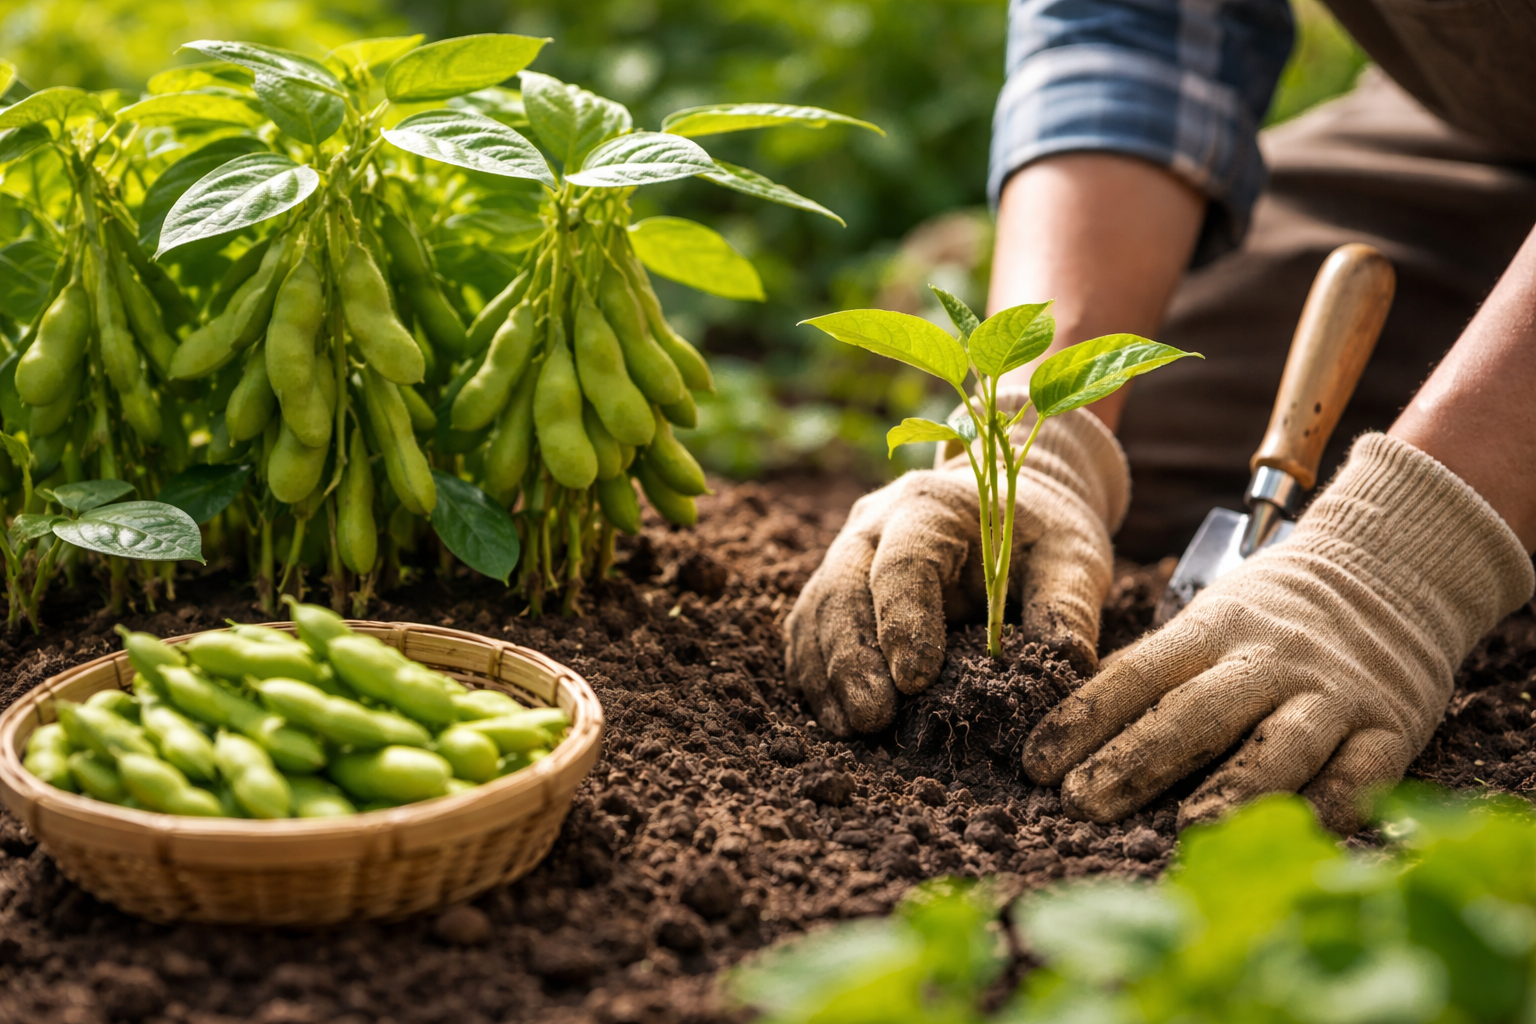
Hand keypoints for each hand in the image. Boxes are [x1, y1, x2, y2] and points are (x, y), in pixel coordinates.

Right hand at [784, 404, 1129, 734]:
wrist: (1012, 501)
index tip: (915, 680)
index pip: (903, 563)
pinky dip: (815, 673)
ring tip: (847, 730)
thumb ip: (1068, 604)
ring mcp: (846, 554)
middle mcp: (872, 525)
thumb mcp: (1073, 555)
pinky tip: (834, 718)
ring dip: (825, 674)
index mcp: (929, 505)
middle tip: (872, 718)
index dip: (903, 620)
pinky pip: (810, 628)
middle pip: (841, 589)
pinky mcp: (838, 587)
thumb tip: (1068, 664)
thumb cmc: (1042, 530)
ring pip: (815, 612)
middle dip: (850, 658)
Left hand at [1022, 434, 1534, 831]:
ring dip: (1232, 789)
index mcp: (1211, 627)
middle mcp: (1270, 658)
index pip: (1137, 673)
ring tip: (1187, 829)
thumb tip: (1071, 733)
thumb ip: (1153, 670)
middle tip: (1082, 804)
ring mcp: (1333, 694)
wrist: (1392, 568)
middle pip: (1197, 712)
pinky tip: (1288, 837)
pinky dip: (1326, 809)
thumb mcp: (1207, 618)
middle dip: (1136, 760)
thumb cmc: (1270, 611)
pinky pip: (1358, 775)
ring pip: (1279, 745)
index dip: (1084, 719)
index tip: (1036, 765)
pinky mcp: (1390, 729)